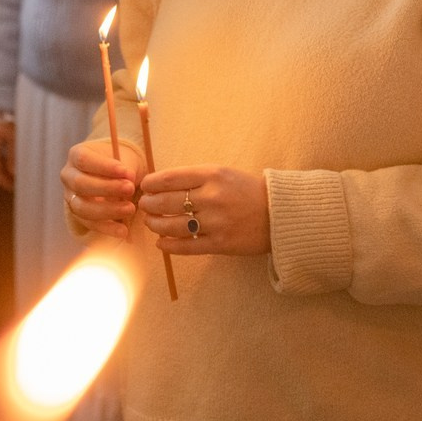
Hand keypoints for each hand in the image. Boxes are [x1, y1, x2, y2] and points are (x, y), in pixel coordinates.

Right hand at [0, 116, 17, 188]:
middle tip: (14, 185)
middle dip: (3, 178)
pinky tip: (9, 162)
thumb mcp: (14, 138)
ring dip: (2, 170)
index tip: (13, 188)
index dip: (4, 182)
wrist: (1, 101)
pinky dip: (1, 161)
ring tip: (13, 175)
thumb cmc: (8, 117)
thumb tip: (15, 174)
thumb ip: (14, 157)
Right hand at [63, 137, 145, 239]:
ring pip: (82, 207)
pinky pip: (89, 224)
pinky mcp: (78, 215)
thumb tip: (129, 178)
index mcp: (76, 155)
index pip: (84, 160)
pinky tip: (123, 230)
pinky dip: (107, 228)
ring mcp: (70, 197)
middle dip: (106, 188)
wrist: (116, 176)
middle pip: (80, 184)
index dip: (104, 166)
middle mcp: (68, 176)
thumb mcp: (123, 158)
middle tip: (130, 189)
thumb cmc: (119, 163)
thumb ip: (126, 167)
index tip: (126, 171)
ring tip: (130, 209)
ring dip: (107, 210)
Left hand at [139, 164, 270, 256]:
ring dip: (155, 225)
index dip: (151, 183)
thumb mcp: (222, 173)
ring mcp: (215, 222)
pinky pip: (186, 247)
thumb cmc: (246, 190)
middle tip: (144, 206)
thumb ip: (194, 178)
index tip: (145, 186)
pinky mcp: (219, 244)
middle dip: (149, 204)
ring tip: (151, 222)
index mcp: (212, 175)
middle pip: (167, 202)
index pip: (171, 178)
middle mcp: (212, 197)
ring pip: (172, 226)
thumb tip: (159, 184)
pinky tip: (161, 242)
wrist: (277, 213)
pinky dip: (168, 245)